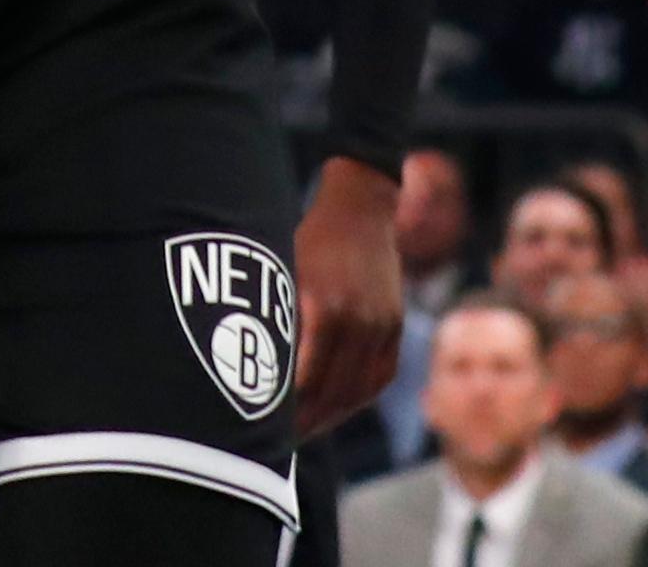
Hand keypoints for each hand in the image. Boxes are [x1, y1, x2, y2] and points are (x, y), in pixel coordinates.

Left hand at [289, 157, 403, 437]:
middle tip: (277, 440)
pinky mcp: (394, 328)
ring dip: (330, 416)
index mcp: (323, 307)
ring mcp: (380, 327)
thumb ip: (277, 317)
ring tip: (303, 430)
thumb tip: (253, 369)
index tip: (264, 425)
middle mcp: (356, 322)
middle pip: (331, 392)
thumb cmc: (306, 236)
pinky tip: (334, 408)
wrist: (358, 206)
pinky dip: (355, 398)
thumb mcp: (280, 269)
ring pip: (356, 391)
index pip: (305, 380)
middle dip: (305, 421)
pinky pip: (377, 378)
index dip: (285, 409)